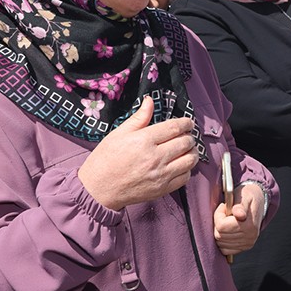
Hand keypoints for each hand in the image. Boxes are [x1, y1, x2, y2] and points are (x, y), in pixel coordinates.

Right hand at [78, 98, 196, 210]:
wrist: (98, 189)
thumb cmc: (106, 159)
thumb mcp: (119, 133)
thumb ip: (139, 118)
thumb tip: (150, 101)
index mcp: (144, 140)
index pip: (175, 128)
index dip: (186, 123)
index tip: (188, 122)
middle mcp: (155, 157)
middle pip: (185, 142)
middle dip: (189, 136)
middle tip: (186, 135)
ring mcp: (160, 175)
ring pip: (189, 160)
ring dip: (192, 152)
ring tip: (187, 149)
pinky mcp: (162, 189)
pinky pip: (185, 177)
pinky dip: (187, 169)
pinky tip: (180, 164)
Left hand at [214, 183, 263, 255]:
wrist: (259, 201)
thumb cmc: (249, 197)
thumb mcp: (244, 196)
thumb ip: (240, 206)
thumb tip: (239, 214)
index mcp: (249, 225)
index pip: (221, 226)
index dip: (218, 215)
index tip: (224, 207)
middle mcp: (249, 237)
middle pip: (219, 236)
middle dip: (218, 223)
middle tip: (225, 213)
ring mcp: (247, 243)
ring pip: (220, 243)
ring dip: (220, 231)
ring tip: (227, 221)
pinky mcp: (244, 247)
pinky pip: (225, 249)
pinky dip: (223, 241)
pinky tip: (227, 230)